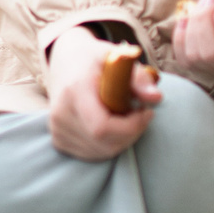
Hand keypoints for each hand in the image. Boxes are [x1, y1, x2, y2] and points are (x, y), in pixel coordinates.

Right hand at [45, 28, 161, 159]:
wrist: (65, 60)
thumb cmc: (95, 58)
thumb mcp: (119, 58)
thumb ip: (139, 78)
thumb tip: (156, 98)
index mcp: (75, 91)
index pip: (102, 128)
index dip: (130, 127)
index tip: (147, 112)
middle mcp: (61, 113)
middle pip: (104, 143)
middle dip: (131, 133)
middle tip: (141, 113)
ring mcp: (57, 129)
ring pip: (101, 152)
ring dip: (123, 139)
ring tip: (127, 116)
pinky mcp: (58, 140)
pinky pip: (92, 154)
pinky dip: (109, 144)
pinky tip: (113, 125)